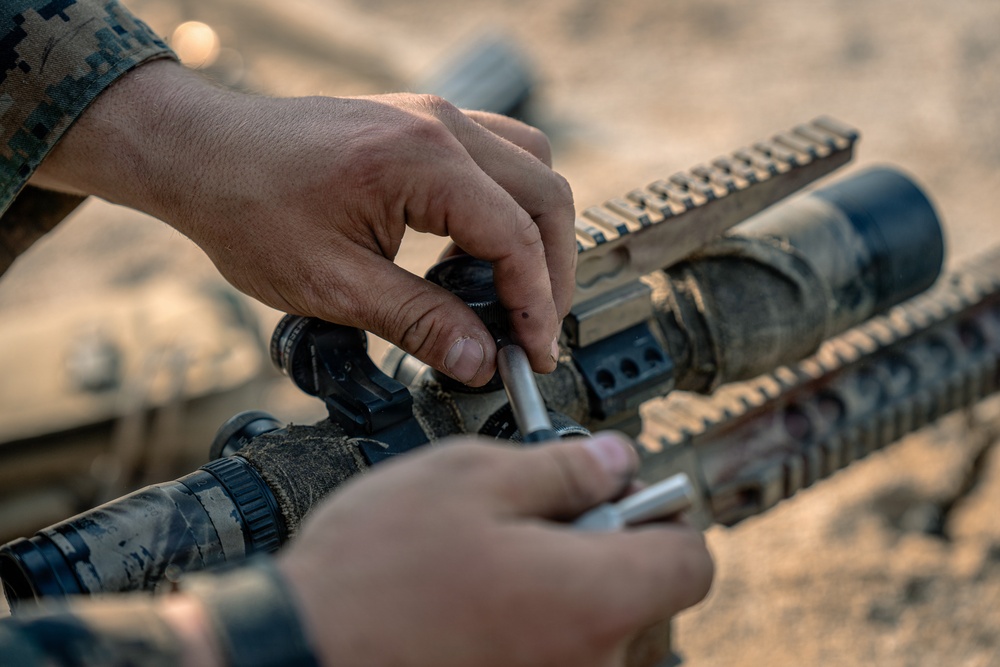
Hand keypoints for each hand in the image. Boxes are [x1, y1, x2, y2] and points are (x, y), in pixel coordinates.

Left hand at [31, 60, 576, 384]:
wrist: (202, 155)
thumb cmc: (248, 209)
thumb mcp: (333, 285)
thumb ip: (418, 322)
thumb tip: (480, 360)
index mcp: (422, 160)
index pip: (517, 237)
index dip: (537, 305)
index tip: (536, 354)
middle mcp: (441, 126)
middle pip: (545, 195)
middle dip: (552, 272)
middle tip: (535, 332)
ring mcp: (435, 117)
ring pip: (532, 168)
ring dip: (537, 234)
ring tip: (513, 295)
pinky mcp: (423, 125)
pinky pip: (498, 158)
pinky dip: (507, 207)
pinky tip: (479, 251)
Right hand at [278, 434, 712, 666]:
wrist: (300, 651)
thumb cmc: (376, 570)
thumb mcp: (472, 479)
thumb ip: (563, 469)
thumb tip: (617, 461)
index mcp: (593, 597)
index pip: (691, 562)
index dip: (664, 516)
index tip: (620, 495)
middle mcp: (589, 662)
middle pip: (643, 595)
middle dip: (604, 546)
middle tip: (533, 520)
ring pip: (595, 627)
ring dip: (563, 587)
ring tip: (490, 562)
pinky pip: (554, 657)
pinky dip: (532, 626)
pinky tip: (474, 603)